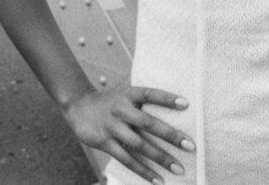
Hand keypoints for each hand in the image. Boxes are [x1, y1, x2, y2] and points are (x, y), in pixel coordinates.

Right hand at [62, 85, 194, 183]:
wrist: (78, 106)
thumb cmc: (111, 100)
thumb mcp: (124, 93)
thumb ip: (143, 100)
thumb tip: (177, 107)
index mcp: (129, 93)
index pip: (150, 94)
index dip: (167, 98)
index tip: (186, 104)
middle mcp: (121, 109)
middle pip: (148, 123)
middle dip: (171, 135)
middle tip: (191, 146)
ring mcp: (112, 126)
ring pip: (139, 145)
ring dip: (160, 158)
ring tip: (178, 169)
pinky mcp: (104, 142)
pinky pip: (127, 159)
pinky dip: (143, 171)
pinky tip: (158, 179)